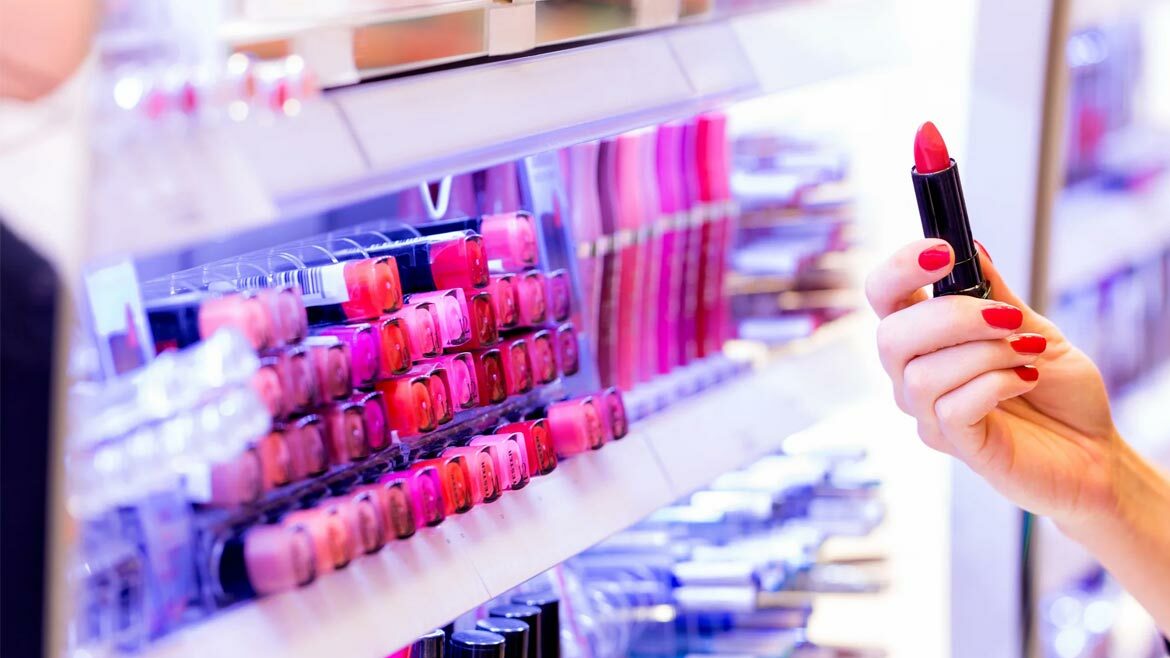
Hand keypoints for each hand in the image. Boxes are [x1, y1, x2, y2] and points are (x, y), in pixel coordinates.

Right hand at [865, 238, 1119, 527]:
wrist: (1093, 450)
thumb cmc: (1056, 391)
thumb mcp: (1032, 327)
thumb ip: (996, 293)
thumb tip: (971, 247)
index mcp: (925, 337)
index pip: (883, 296)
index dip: (900, 270)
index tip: (942, 251)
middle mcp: (913, 374)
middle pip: (890, 336)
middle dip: (952, 317)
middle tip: (1005, 317)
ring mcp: (928, 413)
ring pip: (922, 375)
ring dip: (985, 354)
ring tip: (1026, 354)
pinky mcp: (954, 444)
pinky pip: (952, 408)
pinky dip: (996, 384)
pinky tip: (1026, 379)